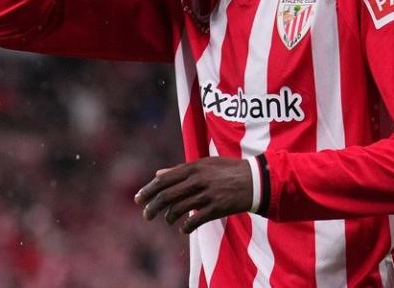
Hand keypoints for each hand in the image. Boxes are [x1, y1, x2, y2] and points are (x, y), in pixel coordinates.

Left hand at [134, 157, 251, 233]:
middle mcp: (198, 180)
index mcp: (193, 167)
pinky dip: (186, 227)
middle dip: (153, 207)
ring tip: (168, 220)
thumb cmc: (227, 170)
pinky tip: (183, 229)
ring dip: (169, 217)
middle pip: (167, 195)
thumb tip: (158, 174)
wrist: (255, 180)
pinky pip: (195, 221)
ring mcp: (207, 195)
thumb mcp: (204, 164)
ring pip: (179, 209)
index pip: (163, 180)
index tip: (138, 199)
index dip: (148, 190)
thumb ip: (180, 170)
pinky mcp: (217, 208)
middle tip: (146, 215)